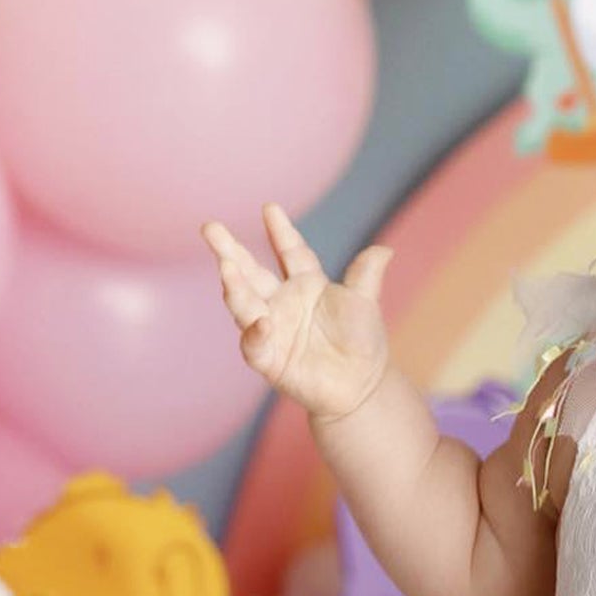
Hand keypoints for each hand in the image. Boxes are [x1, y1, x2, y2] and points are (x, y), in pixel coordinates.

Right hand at [201, 203, 393, 421]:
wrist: (363, 386)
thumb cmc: (362, 341)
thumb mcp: (364, 303)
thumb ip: (366, 275)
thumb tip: (384, 250)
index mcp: (306, 284)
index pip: (290, 252)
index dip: (280, 232)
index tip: (270, 208)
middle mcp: (282, 302)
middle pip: (251, 272)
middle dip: (230, 251)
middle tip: (210, 228)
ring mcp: (272, 329)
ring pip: (244, 304)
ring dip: (234, 286)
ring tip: (226, 266)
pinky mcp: (270, 359)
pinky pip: (256, 344)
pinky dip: (256, 333)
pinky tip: (262, 322)